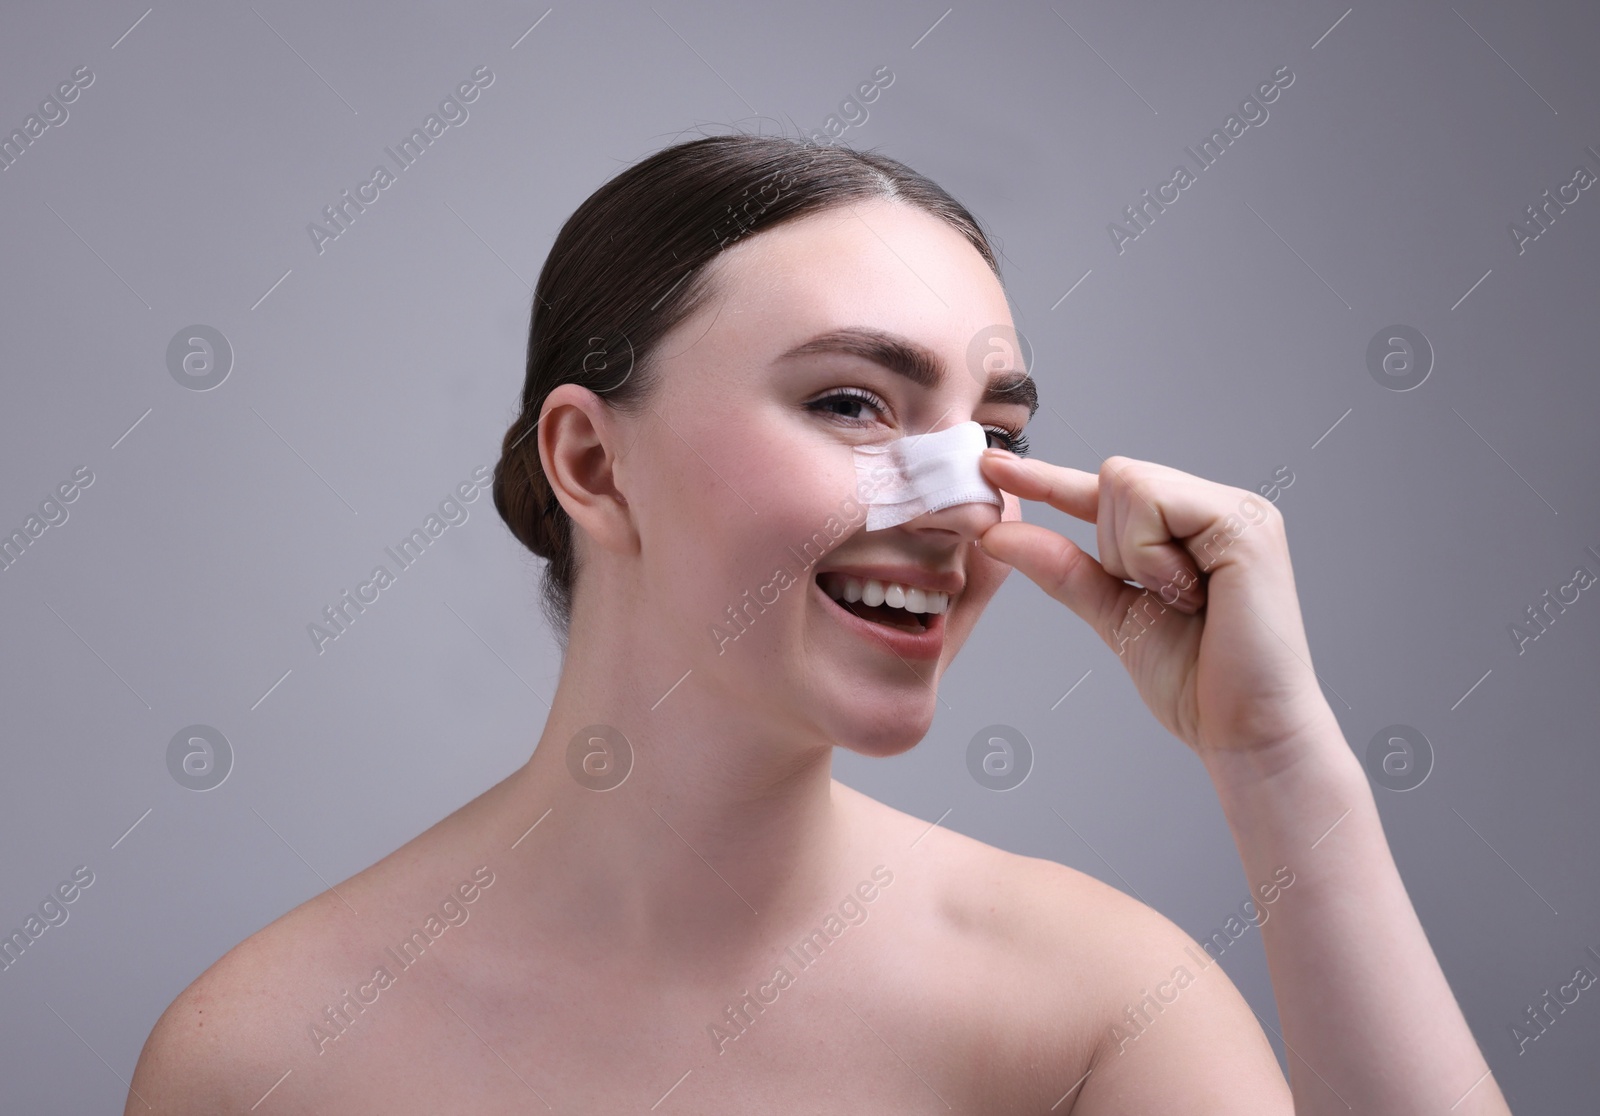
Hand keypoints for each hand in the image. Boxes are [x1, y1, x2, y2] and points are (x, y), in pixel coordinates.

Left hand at [976, 450, 1339, 762]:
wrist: (1245, 732)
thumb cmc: (1196, 682)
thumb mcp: (1112, 613)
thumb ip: (1060, 568)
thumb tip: (997, 532)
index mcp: (1194, 526)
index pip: (1108, 489)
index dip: (1048, 478)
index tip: (989, 467)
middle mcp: (1220, 508)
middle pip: (1116, 474)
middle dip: (1114, 544)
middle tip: (1160, 600)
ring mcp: (1238, 511)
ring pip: (1130, 481)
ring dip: (1133, 553)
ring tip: (1183, 600)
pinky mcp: (1246, 525)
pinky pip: (1155, 503)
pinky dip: (1151, 556)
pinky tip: (1191, 596)